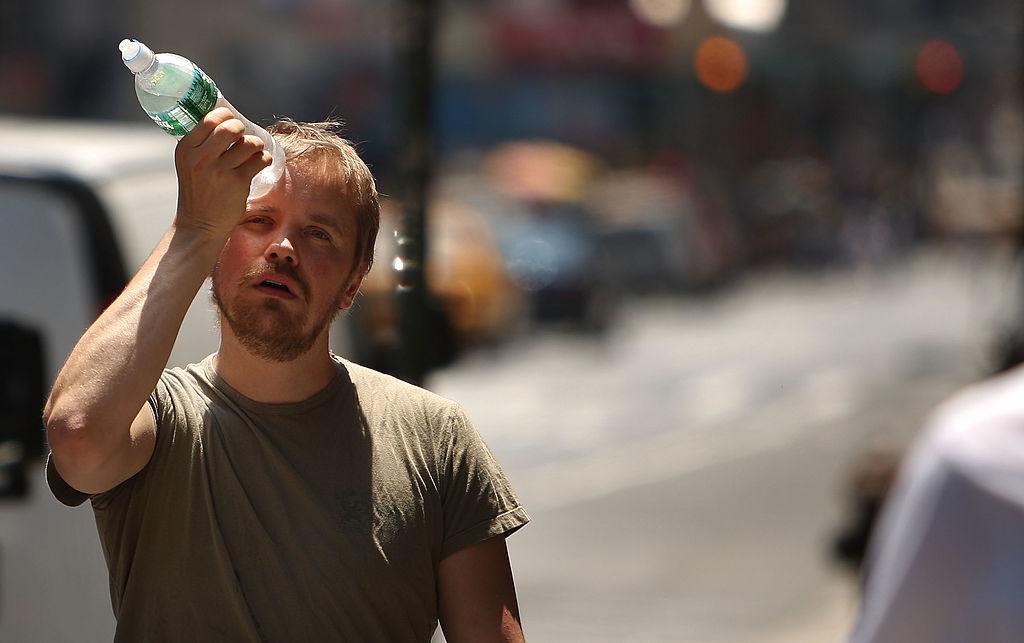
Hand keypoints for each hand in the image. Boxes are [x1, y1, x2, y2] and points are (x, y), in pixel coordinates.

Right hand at [173, 107, 271, 239]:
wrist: (200, 225)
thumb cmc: (198, 192)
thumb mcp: (189, 165)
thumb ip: (202, 145)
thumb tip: (227, 120)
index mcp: (186, 149)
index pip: (209, 119)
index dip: (226, 116)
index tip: (231, 121)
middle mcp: (200, 158)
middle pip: (230, 127)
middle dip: (242, 129)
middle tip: (243, 137)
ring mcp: (219, 170)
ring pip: (249, 143)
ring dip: (256, 145)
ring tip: (254, 152)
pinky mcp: (238, 182)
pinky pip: (260, 160)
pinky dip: (264, 159)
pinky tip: (260, 164)